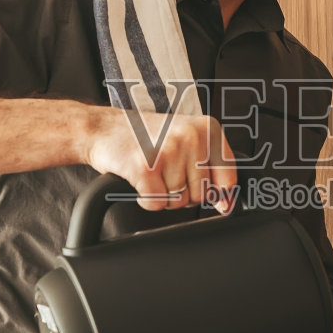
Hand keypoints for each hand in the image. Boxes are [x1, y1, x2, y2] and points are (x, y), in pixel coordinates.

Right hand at [83, 106, 237, 212]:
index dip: (216, 193)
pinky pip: (157, 203)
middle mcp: (191, 137)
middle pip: (202, 194)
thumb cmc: (145, 135)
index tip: (206, 193)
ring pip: (179, 200)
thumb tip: (226, 204)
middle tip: (166, 174)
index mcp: (207, 129)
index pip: (228, 177)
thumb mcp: (186, 139)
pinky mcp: (145, 168)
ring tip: (153, 173)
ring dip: (164, 196)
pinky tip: (140, 180)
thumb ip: (210, 168)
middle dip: (184, 193)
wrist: (104, 128)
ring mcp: (168, 151)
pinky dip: (147, 200)